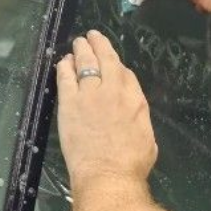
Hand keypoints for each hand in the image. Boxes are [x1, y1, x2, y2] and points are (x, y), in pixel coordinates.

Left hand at [55, 30, 157, 186]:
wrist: (109, 174)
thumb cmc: (132, 165)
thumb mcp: (147, 139)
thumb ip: (139, 120)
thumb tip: (134, 117)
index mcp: (135, 100)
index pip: (125, 74)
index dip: (116, 65)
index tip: (111, 63)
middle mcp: (114, 91)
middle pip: (106, 60)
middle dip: (99, 45)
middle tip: (93, 36)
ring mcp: (90, 94)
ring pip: (85, 63)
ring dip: (81, 50)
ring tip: (78, 42)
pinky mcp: (70, 103)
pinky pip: (66, 77)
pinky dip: (64, 67)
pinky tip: (63, 62)